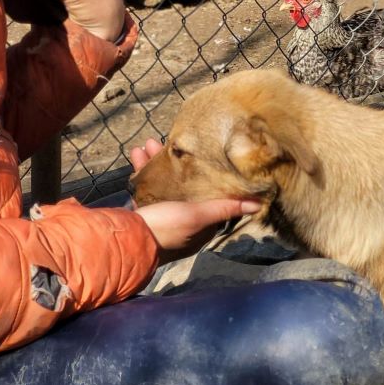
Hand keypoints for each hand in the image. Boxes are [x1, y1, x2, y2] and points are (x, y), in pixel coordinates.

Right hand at [129, 138, 260, 261]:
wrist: (125, 242)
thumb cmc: (166, 228)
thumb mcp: (197, 216)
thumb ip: (224, 208)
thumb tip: (258, 204)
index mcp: (198, 225)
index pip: (209, 196)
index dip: (207, 175)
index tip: (204, 153)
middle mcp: (181, 220)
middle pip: (184, 185)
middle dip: (177, 163)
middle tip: (169, 142)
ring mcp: (161, 216)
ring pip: (163, 182)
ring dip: (156, 162)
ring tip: (149, 143)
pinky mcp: (144, 212)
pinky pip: (146, 187)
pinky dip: (142, 170)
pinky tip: (136, 153)